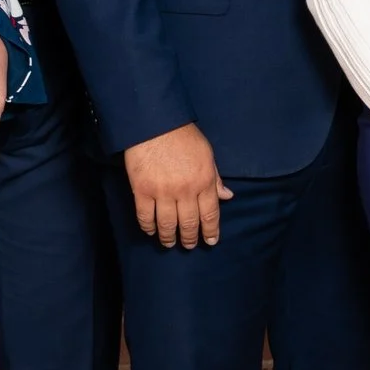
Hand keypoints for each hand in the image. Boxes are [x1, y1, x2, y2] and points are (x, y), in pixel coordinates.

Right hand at [122, 123, 233, 247]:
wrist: (154, 124)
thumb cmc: (184, 137)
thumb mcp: (207, 154)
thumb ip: (215, 178)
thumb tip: (227, 196)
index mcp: (204, 181)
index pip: (210, 214)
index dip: (211, 231)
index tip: (210, 241)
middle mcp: (186, 190)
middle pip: (189, 223)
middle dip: (190, 238)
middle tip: (189, 245)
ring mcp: (163, 192)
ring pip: (167, 224)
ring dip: (169, 237)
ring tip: (170, 243)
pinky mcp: (142, 191)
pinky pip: (145, 217)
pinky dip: (148, 227)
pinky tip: (151, 232)